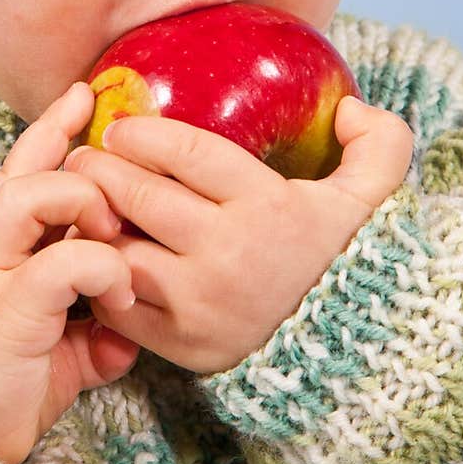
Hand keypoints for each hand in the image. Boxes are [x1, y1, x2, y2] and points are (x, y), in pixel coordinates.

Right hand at [0, 82, 138, 463]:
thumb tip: (127, 335)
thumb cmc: (3, 397)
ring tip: (111, 227)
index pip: (19, 173)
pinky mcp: (7, 311)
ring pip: (24, 198)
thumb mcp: (58, 357)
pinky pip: (62, 263)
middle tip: (110, 163)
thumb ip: (89, 335)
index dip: (50, 130)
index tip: (85, 96)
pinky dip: (102, 268)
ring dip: (77, 199)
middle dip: (62, 146)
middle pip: (16, 171)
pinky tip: (122, 295)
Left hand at [63, 95, 413, 373]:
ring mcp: (201, 304)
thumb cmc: (347, 263)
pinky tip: (95, 255)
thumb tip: (350, 104)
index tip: (119, 127)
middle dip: (99, 168)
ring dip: (93, 221)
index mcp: (270, 208)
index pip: (186, 153)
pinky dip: (99, 275)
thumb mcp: (376, 200)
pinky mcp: (181, 345)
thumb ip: (380, 143)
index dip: (142, 133)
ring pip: (120, 248)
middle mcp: (230, 255)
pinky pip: (118, 303)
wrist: (350, 359)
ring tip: (82, 202)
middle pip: (140, 196)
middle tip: (82, 157)